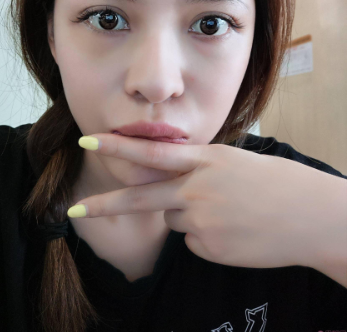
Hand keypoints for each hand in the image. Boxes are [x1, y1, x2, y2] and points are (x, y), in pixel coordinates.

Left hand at [68, 133, 331, 269]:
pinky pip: (194, 242)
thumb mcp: (233, 162)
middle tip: (76, 210)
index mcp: (205, 160)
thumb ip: (197, 170)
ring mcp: (202, 220)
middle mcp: (197, 189)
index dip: (118, 146)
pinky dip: (208, 238)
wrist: (312, 215)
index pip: (152, 153)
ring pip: (175, 220)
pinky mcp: (210, 247)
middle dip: (105, 205)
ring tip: (229, 212)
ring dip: (191, 217)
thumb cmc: (276, 182)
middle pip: (142, 198)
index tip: (89, 140)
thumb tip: (170, 190)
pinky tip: (235, 232)